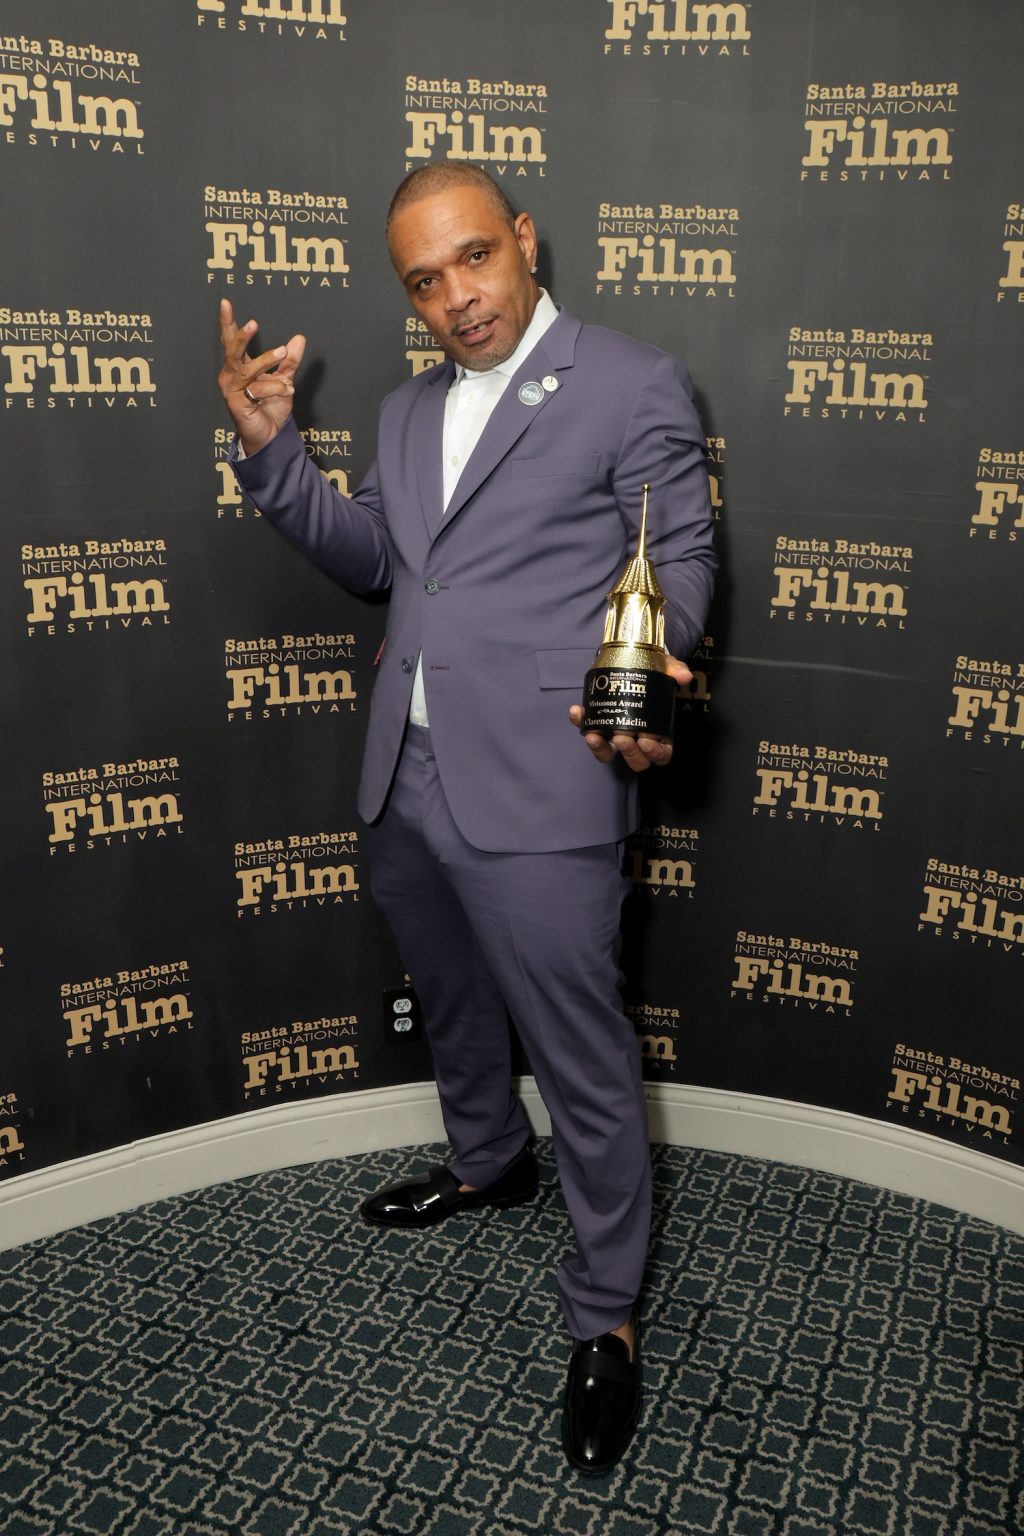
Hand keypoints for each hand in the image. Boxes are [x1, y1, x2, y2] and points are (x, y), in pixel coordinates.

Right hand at [217, 298, 305, 455]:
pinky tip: (287, 390)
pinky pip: (257, 389)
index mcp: (240, 366)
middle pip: (233, 350)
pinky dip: (275, 387)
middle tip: (254, 323)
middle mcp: (232, 375)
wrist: (270, 436)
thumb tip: (299, 338)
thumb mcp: (284, 380)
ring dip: (268, 360)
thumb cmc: (271, 407)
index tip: (225, 302)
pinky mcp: (237, 404)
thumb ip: (289, 361)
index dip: (228, 322)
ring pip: (249, 369)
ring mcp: (232, 389)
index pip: (232, 340)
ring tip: (284, 352)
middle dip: (242, 336)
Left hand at [569, 655, 691, 771]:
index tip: (647, 741)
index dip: (655, 753)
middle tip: (623, 738)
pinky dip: (581, 724)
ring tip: (594, 736)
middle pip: (636, 760)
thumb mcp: (666, 668)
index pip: (661, 754)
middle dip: (629, 753)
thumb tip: (684, 676)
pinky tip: (578, 712)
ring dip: (600, 749)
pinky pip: (588, 730)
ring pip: (608, 754)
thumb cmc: (653, 672)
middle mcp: (637, 739)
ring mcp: (615, 736)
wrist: (631, 660)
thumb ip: (676, 670)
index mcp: (659, 732)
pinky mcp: (597, 726)